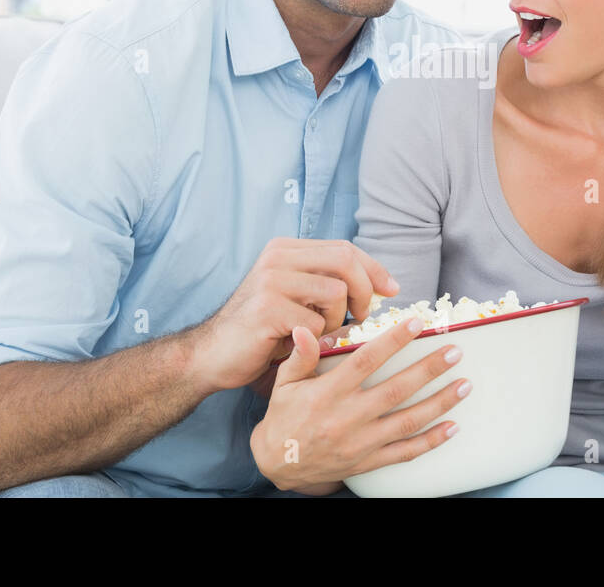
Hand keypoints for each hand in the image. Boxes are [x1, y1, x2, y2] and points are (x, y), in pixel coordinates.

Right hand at [190, 238, 397, 394]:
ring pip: (335, 293)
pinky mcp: (266, 310)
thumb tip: (385, 285)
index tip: (392, 289)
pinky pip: (316, 324)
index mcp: (285, 249)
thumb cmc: (262, 330)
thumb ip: (328, 283)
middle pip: (345, 260)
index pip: (345, 248)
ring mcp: (270, 281)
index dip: (373, 269)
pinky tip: (300, 345)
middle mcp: (277, 258)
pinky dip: (317, 340)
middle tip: (362, 317)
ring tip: (320, 333)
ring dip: (338, 320)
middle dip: (365, 291)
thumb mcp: (295, 296)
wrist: (212, 355)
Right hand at [250, 316, 469, 491]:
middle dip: (429, 370)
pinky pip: (405, 453)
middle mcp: (347, 418)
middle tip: (455, 351)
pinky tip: (453, 427)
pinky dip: (431, 441)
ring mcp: (360, 443)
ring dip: (440, 403)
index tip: (417, 323)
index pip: (366, 362)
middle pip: (396, 390)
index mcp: (327, 394)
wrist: (278, 465)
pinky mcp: (367, 462)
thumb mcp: (284, 383)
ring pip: (408, 422)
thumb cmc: (283, 416)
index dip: (393, 341)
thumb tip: (304, 327)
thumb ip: (300, 356)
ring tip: (464, 385)